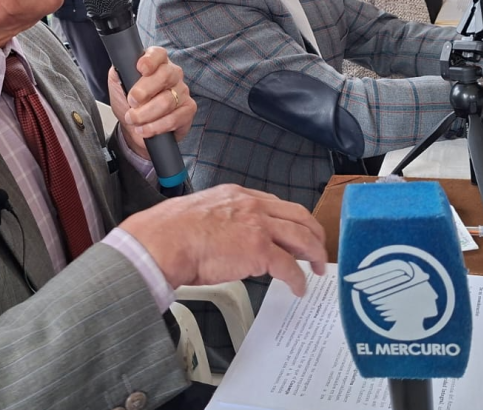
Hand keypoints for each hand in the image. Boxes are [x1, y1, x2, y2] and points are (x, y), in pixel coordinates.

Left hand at [108, 46, 194, 159]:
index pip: (158, 54)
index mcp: (156, 63)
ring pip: (166, 101)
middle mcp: (173, 74)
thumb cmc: (129, 104)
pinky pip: (173, 118)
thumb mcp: (118, 86)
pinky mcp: (188, 110)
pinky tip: (145, 129)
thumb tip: (118, 68)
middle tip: (131, 102)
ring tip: (134, 119)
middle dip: (144, 92)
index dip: (150, 60)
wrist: (136, 128)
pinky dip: (155, 126)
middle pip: (165, 75)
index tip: (140, 69)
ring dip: (145, 114)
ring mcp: (182, 91)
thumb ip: (118, 73)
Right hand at [120, 185, 327, 296]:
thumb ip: (219, 220)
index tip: (295, 230)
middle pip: (298, 215)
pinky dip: (298, 279)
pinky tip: (298, 288)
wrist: (164, 241)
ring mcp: (258, 226)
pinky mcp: (259, 250)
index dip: (290, 219)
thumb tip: (223, 238)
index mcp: (236, 195)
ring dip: (314, 253)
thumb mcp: (200, 213)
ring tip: (318, 267)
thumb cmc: (171, 232)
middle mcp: (252, 206)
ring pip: (302, 237)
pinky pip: (289, 267)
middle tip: (317, 247)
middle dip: (313, 232)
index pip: (275, 203)